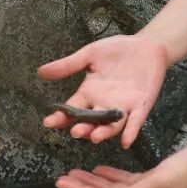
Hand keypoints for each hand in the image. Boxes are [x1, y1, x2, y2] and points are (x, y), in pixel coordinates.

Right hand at [38, 34, 167, 147]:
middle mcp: (104, 104)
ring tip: (95, 137)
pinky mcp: (141, 105)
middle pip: (91, 121)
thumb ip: (68, 65)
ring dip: (103, 133)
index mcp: (90, 93)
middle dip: (83, 128)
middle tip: (75, 132)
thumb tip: (40, 71)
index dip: (61, 117)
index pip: (72, 109)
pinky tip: (125, 141)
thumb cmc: (117, 50)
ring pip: (111, 125)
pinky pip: (135, 122)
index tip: (49, 122)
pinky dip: (131, 131)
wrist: (146, 46)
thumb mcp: (90, 55)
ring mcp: (123, 107)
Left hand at [55, 140, 186, 187]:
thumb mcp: (158, 182)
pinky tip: (99, 169)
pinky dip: (109, 174)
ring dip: (92, 181)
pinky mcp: (149, 179)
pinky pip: (123, 180)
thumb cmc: (185, 172)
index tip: (64, 184)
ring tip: (74, 173)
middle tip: (61, 179)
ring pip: (111, 187)